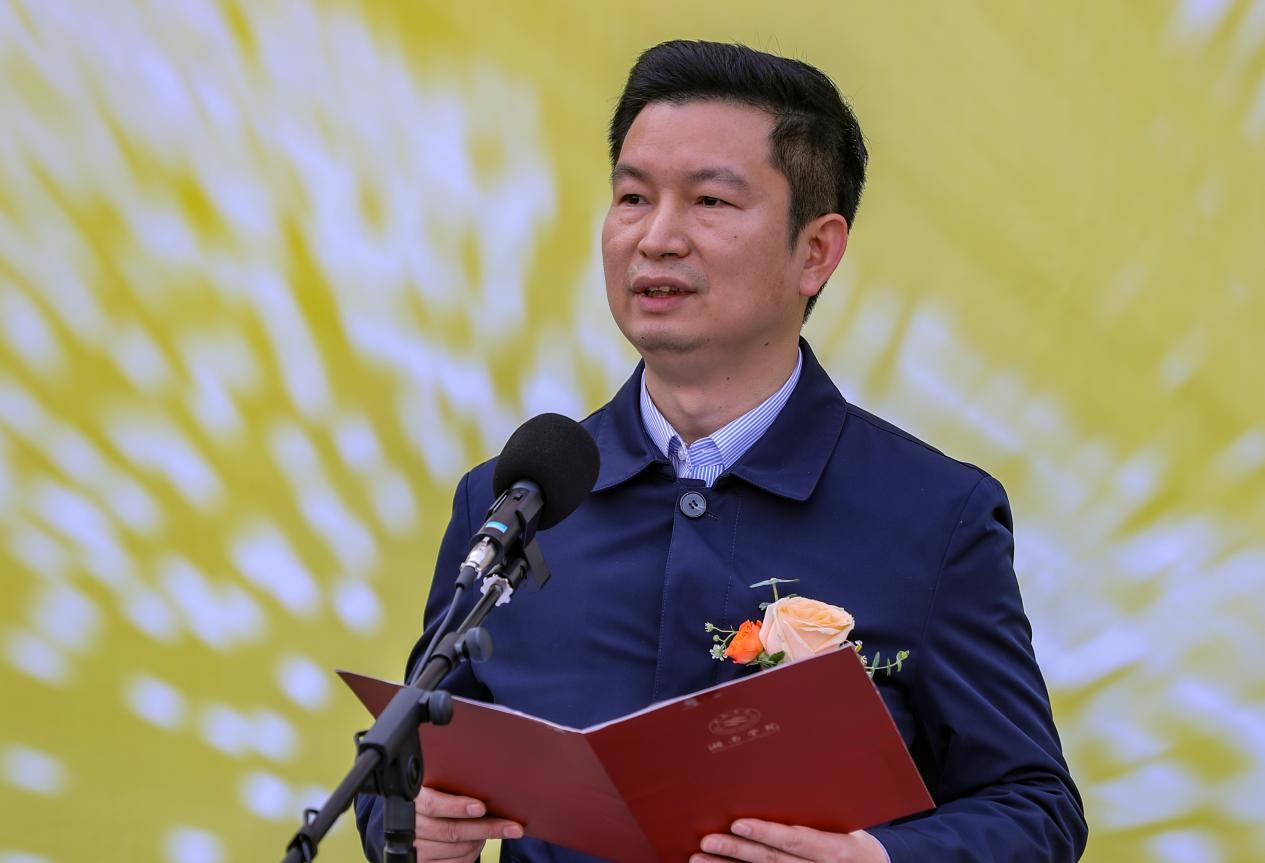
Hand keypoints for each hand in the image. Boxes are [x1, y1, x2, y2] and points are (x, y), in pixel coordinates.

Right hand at [412, 786, 523, 861]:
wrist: (411, 823)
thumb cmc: (430, 797)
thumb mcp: (432, 784)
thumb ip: (447, 782)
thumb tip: (484, 779)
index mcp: (412, 800)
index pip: (432, 805)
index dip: (457, 806)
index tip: (481, 807)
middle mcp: (411, 827)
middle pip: (451, 831)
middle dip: (485, 828)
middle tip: (512, 827)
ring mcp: (416, 849)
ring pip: (457, 849)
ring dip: (480, 841)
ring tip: (495, 829)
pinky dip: (472, 854)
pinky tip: (479, 843)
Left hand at [693, 820, 887, 862]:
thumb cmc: (852, 835)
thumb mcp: (845, 822)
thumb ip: (815, 809)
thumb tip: (779, 777)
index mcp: (835, 849)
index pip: (796, 840)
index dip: (767, 833)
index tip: (738, 823)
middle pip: (772, 861)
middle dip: (736, 852)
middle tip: (707, 841)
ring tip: (698, 859)